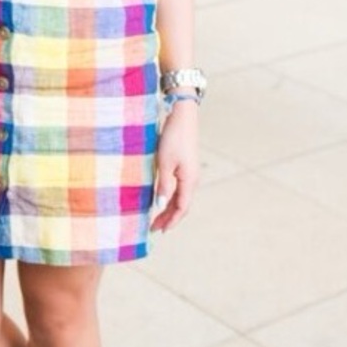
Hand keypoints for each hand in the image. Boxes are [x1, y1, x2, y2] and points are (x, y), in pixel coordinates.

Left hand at [150, 101, 199, 231]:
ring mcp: (189, 172)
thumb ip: (164, 185)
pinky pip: (179, 186)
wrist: (182, 116)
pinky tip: (161, 196)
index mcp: (190, 181)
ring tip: (155, 215)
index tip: (159, 230)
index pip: (182, 208)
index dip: (171, 221)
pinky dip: (170, 196)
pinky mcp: (185, 165)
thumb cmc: (173, 138)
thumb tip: (161, 205)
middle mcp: (192, 179)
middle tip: (154, 227)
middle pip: (182, 204)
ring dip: (169, 207)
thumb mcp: (165, 163)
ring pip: (180, 196)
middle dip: (169, 217)